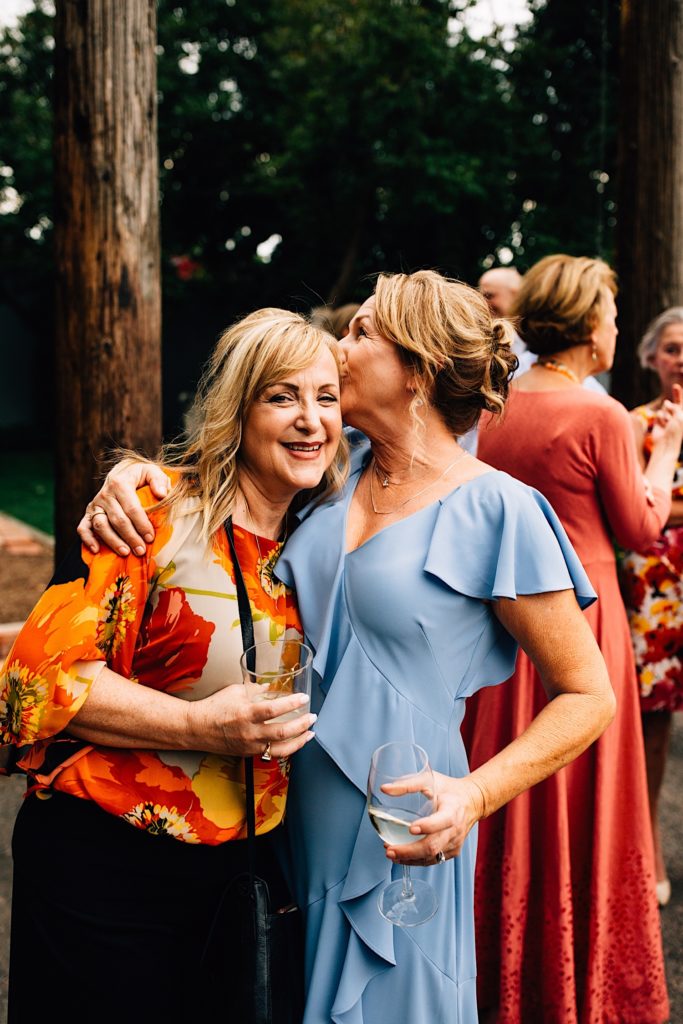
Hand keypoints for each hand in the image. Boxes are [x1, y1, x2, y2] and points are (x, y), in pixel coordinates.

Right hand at [77, 460, 169, 555]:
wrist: (121, 473)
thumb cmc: (139, 476)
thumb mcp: (151, 472)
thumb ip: (159, 480)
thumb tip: (162, 494)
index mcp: (120, 483)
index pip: (132, 508)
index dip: (141, 524)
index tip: (150, 537)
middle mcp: (105, 494)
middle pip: (117, 520)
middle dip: (130, 537)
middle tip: (141, 550)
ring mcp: (95, 504)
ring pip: (100, 525)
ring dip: (113, 541)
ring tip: (126, 552)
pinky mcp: (88, 513)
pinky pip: (83, 527)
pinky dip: (88, 539)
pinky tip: (96, 550)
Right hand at [187, 684, 316, 759]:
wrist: (196, 728)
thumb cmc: (214, 707)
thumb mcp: (236, 691)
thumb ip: (256, 690)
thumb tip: (271, 687)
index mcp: (247, 713)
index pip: (274, 709)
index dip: (292, 703)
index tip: (304, 698)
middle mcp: (250, 732)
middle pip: (282, 733)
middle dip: (302, 725)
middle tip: (312, 717)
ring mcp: (250, 746)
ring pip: (281, 749)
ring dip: (299, 741)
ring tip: (310, 733)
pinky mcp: (248, 753)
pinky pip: (272, 754)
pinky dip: (286, 748)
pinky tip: (294, 742)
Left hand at [382, 771, 483, 866]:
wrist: (471, 801)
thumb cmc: (448, 789)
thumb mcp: (430, 779)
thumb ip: (407, 784)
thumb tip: (384, 789)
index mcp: (453, 809)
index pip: (443, 821)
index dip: (427, 826)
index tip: (410, 828)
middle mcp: (455, 829)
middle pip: (433, 846)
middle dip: (409, 851)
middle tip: (389, 849)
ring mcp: (454, 843)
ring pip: (432, 857)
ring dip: (409, 858)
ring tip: (391, 853)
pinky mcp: (452, 851)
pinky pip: (434, 860)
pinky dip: (417, 861)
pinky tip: (403, 856)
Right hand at [650, 383, 682, 450]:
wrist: (665, 443)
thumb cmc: (675, 431)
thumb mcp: (679, 416)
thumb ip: (675, 407)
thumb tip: (666, 402)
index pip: (682, 403)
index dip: (680, 395)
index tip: (678, 386)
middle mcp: (677, 415)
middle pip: (676, 401)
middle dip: (677, 394)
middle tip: (676, 386)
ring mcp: (669, 417)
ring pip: (666, 406)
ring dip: (667, 412)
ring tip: (668, 422)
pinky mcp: (660, 420)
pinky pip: (659, 413)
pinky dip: (660, 418)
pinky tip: (662, 425)